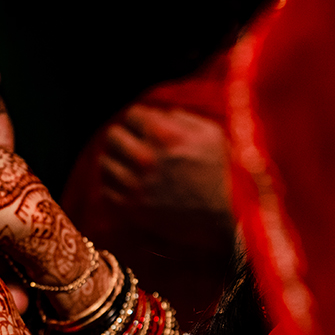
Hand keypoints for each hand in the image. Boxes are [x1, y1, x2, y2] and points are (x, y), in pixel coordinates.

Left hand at [100, 104, 233, 250]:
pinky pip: (106, 191)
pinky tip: (128, 186)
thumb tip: (162, 114)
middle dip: (124, 137)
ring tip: (129, 166)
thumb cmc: (225, 175)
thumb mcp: (212, 135)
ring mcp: (135, 186)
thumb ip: (183, 119)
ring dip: (116, 161)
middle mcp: (145, 158)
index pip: (131, 116)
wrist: (230, 220)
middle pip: (112, 137)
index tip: (145, 129)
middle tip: (134, 145)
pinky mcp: (132, 209)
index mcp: (164, 135)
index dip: (140, 121)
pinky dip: (114, 187)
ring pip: (104, 163)